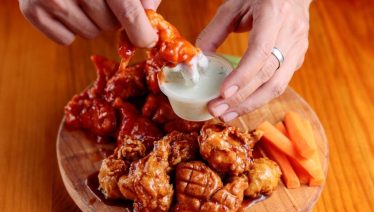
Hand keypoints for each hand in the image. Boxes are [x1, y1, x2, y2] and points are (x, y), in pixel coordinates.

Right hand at [19, 0, 160, 46]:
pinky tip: (68, 7)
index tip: (148, 41)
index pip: (128, 11)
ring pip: (89, 34)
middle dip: (114, 17)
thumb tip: (149, 15)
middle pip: (109, 25)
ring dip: (93, 23)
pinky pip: (65, 39)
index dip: (141, 31)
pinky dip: (71, 29)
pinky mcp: (31, 9)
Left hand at [196, 0, 310, 121]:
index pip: (260, 52)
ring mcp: (298, 48)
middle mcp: (291, 33)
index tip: (222, 93)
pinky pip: (279, 84)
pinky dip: (259, 97)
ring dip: (250, 105)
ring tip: (227, 115)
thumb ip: (215, 31)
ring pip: (277, 86)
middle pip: (268, 76)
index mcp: (274, 15)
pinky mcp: (298, 59)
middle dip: (241, 99)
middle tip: (216, 111)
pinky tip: (242, 105)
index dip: (242, 76)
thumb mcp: (233, 6)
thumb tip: (201, 59)